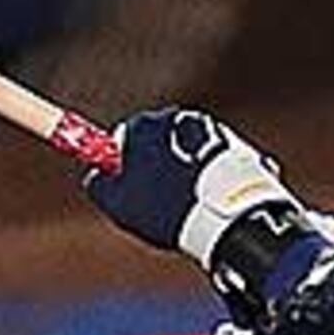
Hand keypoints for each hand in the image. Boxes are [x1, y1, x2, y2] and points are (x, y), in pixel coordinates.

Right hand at [84, 107, 333, 316]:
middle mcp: (179, 119)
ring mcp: (211, 130)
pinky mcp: (237, 145)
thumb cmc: (167, 210)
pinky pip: (216, 162)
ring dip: (187, 173)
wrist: (225, 215)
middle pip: (159, 141)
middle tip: (159, 201)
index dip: (122, 163)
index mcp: (145, 126)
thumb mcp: (119, 204)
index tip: (126, 184)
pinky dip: (212, 179)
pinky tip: (210, 205)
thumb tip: (95, 175)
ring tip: (188, 208)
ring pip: (190, 152)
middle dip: (158, 166)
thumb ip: (99, 184)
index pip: (123, 138)